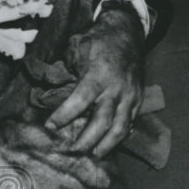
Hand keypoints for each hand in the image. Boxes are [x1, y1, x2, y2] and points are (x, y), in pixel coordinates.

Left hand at [48, 5, 144, 157]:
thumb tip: (51, 89)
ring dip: (106, 145)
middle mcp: (116, 89)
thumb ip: (67, 70)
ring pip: (120, 128)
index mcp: (98, 76)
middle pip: (102, 122)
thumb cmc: (99, 40)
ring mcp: (130, 96)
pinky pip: (130, 123)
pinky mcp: (138, 99)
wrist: (128, 32)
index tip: (50, 126)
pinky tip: (110, 144)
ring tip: (94, 155)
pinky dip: (120, 136)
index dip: (64, 116)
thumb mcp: (78, 48)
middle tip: (71, 151)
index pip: (79, 102)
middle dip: (86, 140)